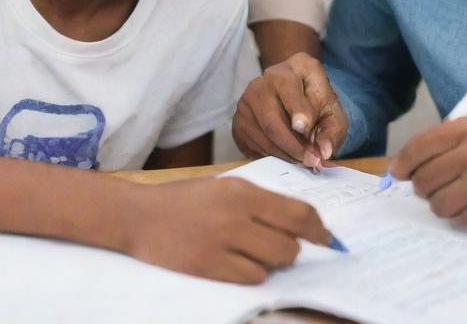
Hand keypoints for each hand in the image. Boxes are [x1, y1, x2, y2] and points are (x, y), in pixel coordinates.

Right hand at [121, 176, 332, 283]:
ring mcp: (222, 243)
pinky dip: (251, 275)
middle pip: (291, 245)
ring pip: (273, 264)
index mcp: (243, 191)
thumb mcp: (225, 187)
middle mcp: (236, 215)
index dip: (320, 230)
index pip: (298, 213)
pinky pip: (250, 279)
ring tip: (253, 254)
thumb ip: (259, 202)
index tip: (327, 239)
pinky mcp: (209, 268)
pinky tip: (237, 264)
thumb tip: (299, 222)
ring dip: (271, 263)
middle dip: (293, 250)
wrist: (139, 216)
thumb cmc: (185, 200)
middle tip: (282, 249)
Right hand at [233, 53, 348, 167]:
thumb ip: (331, 132)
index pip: (289, 88)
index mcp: (293, 67)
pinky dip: (270, 156)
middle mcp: (263, 79)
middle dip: (293, 144)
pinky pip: (251, 144)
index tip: (304, 128)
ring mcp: (246, 100)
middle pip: (272, 117)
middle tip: (310, 160)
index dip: (297, 109)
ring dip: (284, 154)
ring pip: (262, 134)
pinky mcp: (237, 121)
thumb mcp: (333, 114)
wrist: (296, 101)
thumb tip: (323, 151)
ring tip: (301, 161)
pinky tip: (285, 156)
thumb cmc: (317, 105)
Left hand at [389, 115, 466, 239]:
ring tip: (466, 200)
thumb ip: (451, 142)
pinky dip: (466, 219)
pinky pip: (458, 220)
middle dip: (424, 188)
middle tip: (436, 190)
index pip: (421, 144)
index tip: (396, 172)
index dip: (404, 162)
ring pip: (437, 202)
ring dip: (445, 206)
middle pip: (424, 177)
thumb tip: (405, 164)